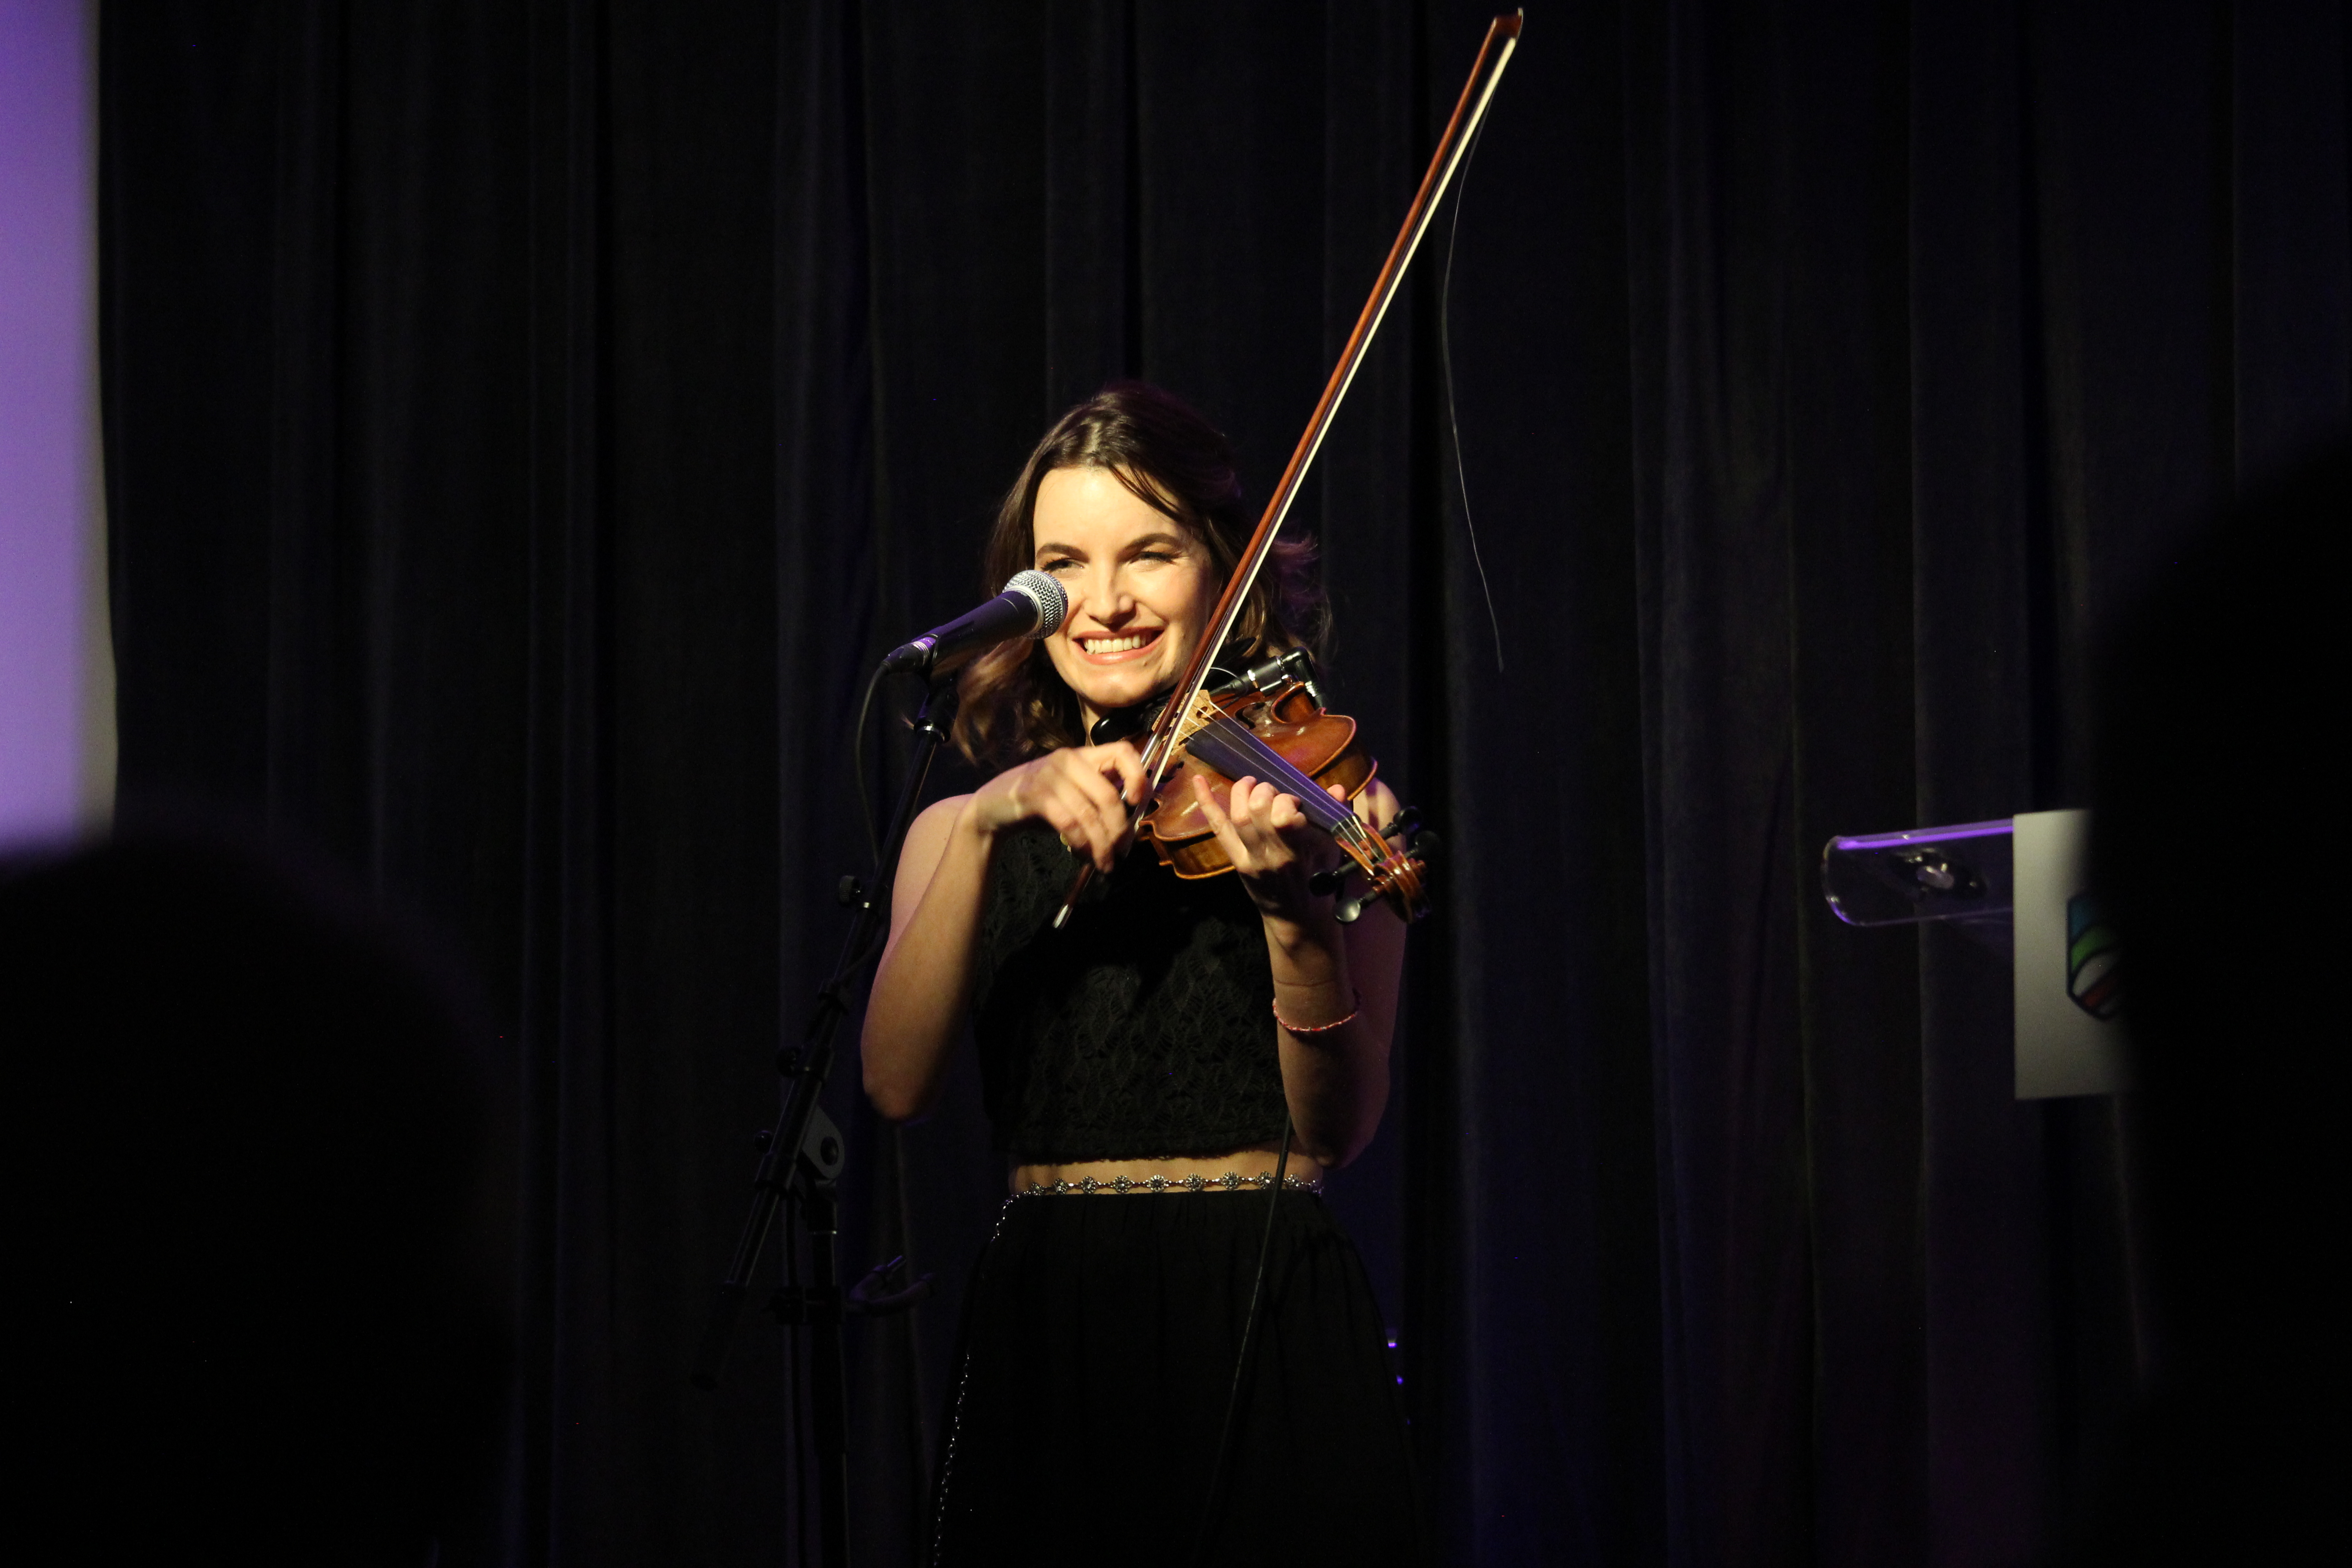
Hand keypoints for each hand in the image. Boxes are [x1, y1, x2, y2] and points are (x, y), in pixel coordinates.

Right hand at [967, 741, 1147, 871]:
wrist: (990, 809)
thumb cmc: (1036, 804)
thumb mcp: (1071, 794)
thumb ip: (1096, 800)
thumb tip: (1129, 828)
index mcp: (1082, 755)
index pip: (1123, 751)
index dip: (1138, 776)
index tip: (1139, 802)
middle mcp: (1068, 759)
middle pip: (1109, 794)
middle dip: (1119, 829)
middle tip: (1121, 853)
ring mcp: (1049, 774)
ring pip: (1089, 813)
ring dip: (1101, 844)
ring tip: (1105, 863)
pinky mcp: (1033, 794)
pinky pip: (1068, 822)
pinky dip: (1080, 843)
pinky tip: (1083, 854)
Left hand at [1188, 773, 1345, 924]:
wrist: (1296, 917)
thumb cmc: (1318, 879)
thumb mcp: (1332, 850)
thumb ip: (1336, 816)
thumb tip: (1338, 788)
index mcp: (1297, 853)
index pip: (1283, 819)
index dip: (1287, 802)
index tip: (1296, 804)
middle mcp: (1270, 856)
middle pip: (1257, 811)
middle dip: (1265, 791)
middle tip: (1274, 792)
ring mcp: (1249, 858)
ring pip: (1238, 816)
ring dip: (1242, 791)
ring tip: (1252, 784)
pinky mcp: (1235, 859)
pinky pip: (1218, 828)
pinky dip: (1207, 802)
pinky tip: (1197, 780)